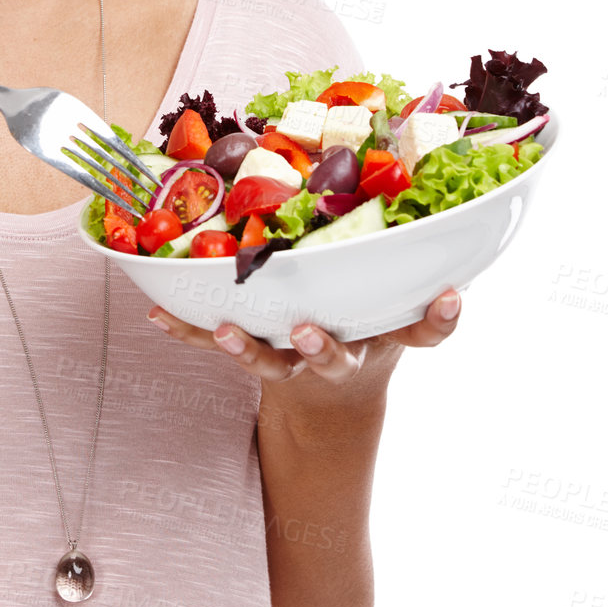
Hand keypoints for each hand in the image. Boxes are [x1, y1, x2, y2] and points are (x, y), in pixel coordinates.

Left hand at [145, 289, 462, 411]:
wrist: (335, 396)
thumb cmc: (367, 325)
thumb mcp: (395, 303)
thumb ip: (409, 270)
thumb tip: (431, 209)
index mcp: (382, 334)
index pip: (422, 331)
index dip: (439, 318)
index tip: (449, 296)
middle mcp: (339, 354)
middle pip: (332, 357)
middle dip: (320, 346)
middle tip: (308, 331)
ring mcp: (293, 362)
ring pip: (271, 363)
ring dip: (247, 348)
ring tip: (227, 331)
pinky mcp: (255, 358)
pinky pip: (218, 344)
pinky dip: (189, 331)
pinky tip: (158, 314)